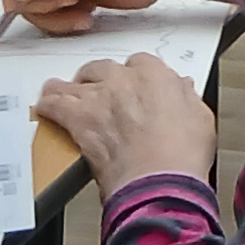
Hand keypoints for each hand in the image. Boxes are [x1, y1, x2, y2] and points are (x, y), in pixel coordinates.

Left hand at [32, 52, 214, 189]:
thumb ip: (187, 98)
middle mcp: (123, 81)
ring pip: (74, 84)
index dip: (135, 73)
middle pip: (102, 68)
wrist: (158, 182)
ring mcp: (99, 100)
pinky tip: (44, 107)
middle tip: (98, 87)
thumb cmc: (181, 155)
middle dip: (98, 77)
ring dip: (67, 88)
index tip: (134, 83)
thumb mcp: (200, 118)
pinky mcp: (80, 122)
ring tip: (60, 89)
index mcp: (155, 76)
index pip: (140, 62)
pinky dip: (48, 105)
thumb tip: (183, 90)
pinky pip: (55, 106)